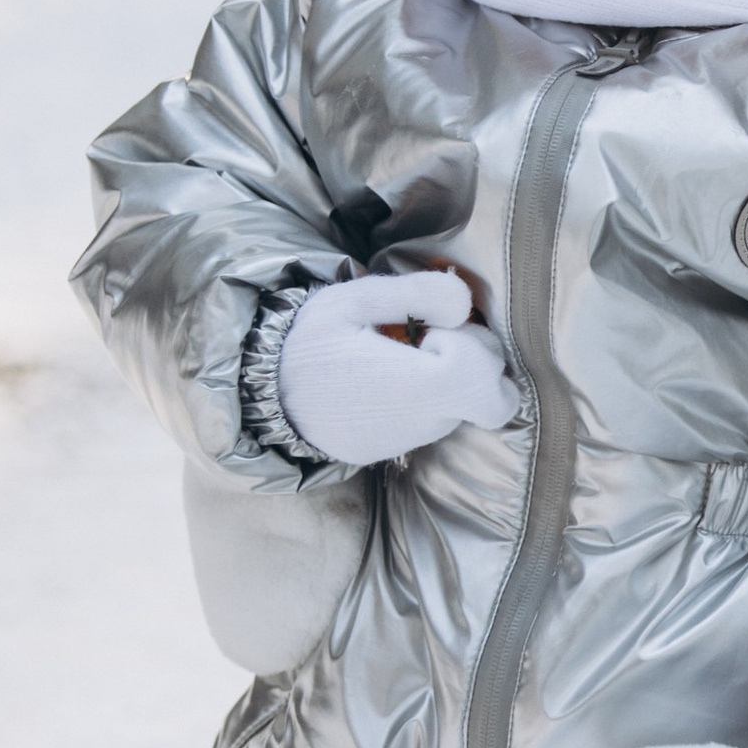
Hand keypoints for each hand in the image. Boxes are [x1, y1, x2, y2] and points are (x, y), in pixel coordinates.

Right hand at [272, 271, 521, 466]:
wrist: (256, 392)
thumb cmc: (308, 338)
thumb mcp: (356, 298)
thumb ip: (417, 294)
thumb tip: (463, 305)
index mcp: (415, 387)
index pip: (491, 388)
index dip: (478, 353)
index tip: (437, 331)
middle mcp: (417, 424)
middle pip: (482, 401)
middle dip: (469, 365)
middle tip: (424, 338)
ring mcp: (403, 443)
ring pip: (455, 412)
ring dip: (442, 382)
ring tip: (397, 355)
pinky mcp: (387, 452)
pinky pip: (425, 424)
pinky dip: (420, 400)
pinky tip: (383, 378)